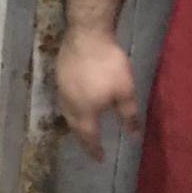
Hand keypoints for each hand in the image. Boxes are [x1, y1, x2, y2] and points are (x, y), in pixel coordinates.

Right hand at [57, 27, 140, 160]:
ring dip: (73, 122)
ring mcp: (61, 86)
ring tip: (80, 127)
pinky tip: (75, 101)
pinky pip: (62, 97)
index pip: (88, 136)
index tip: (99, 158)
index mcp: (84, 110)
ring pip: (65, 111)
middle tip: (88, 146)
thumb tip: (132, 136)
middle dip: (81, 138)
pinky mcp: (58, 72)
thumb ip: (128, 116)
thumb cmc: (108, 64)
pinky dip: (69, 106)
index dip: (94, 149)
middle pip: (73, 125)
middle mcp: (69, 102)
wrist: (87, 34)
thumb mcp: (125, 91)